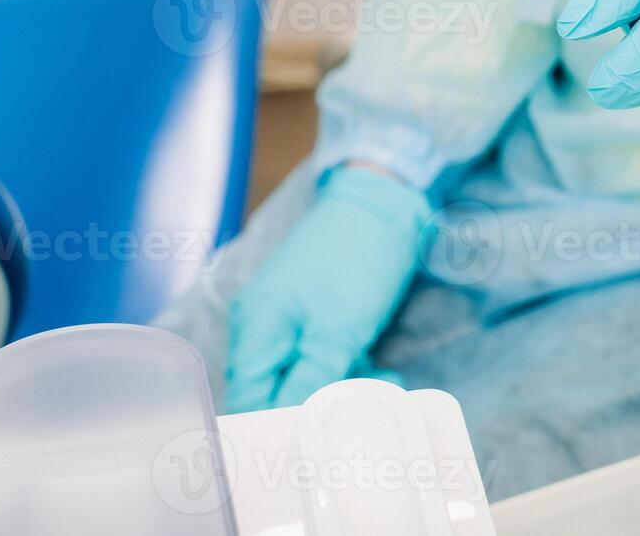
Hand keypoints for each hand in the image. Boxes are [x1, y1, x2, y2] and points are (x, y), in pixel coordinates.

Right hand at [226, 166, 429, 411]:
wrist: (388, 194)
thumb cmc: (360, 256)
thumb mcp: (340, 329)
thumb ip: (311, 383)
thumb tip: (289, 429)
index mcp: (257, 328)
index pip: (250, 400)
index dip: (279, 429)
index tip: (320, 446)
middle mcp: (264, 324)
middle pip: (276, 390)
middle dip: (320, 408)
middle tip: (369, 411)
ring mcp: (290, 315)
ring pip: (305, 374)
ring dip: (344, 388)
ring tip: (388, 385)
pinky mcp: (318, 309)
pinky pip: (323, 354)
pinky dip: (350, 367)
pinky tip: (383, 370)